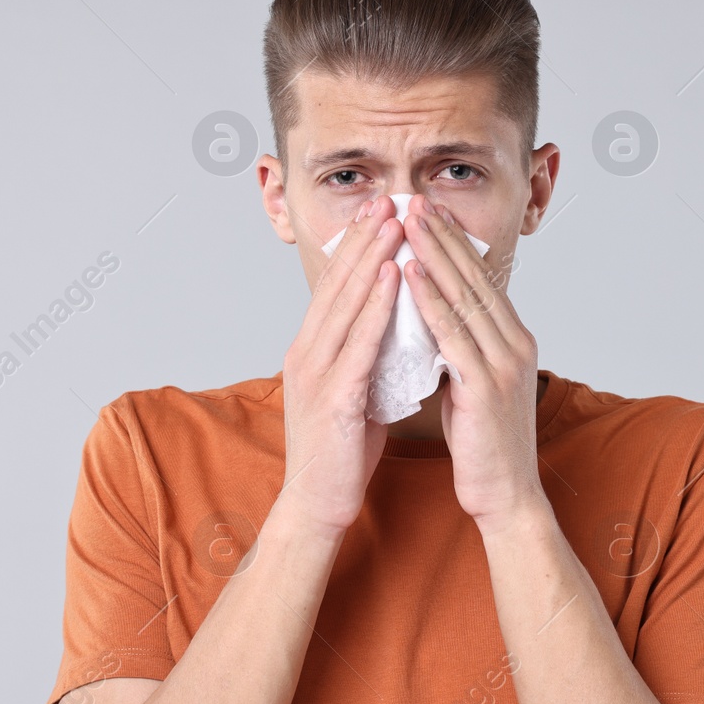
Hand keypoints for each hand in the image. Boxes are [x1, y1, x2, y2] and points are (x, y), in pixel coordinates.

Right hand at [279, 196, 403, 536]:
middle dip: (365, 239)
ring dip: (372, 259)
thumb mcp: (355, 390)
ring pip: (347, 303)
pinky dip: (375, 305)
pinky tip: (393, 278)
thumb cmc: (341, 452)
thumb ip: (367, 356)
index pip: (337, 288)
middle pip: (338, 284)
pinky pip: (359, 341)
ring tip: (394, 221)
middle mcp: (307, 353)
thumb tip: (396, 326)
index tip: (381, 212)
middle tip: (388, 198)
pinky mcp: (334, 397)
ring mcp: (317, 373)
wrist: (318, 505)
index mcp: (312, 350)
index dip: (359, 247)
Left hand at [399, 195, 547, 532]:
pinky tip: (409, 274)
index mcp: (513, 340)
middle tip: (414, 198)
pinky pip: (453, 333)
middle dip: (442, 236)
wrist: (506, 496)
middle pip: (475, 277)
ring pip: (465, 296)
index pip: (480, 280)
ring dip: (433, 255)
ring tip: (406, 221)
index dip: (452, 244)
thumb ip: (460, 350)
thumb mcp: (472, 384)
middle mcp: (515, 343)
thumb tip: (433, 321)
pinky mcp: (486, 385)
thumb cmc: (484, 444)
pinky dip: (429, 299)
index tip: (426, 212)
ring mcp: (504, 362)